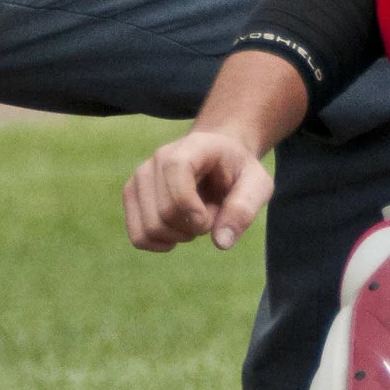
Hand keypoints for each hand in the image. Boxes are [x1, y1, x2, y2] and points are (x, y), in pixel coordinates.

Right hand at [123, 129, 276, 251]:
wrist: (218, 161)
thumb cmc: (239, 172)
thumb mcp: (257, 185)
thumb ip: (244, 209)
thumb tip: (221, 242)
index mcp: (193, 146)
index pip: (176, 171)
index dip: (190, 205)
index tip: (210, 219)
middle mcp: (159, 157)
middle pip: (165, 212)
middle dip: (194, 228)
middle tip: (212, 215)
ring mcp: (141, 176)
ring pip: (150, 228)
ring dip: (179, 236)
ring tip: (195, 219)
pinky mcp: (131, 194)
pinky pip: (138, 236)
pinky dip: (161, 243)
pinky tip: (179, 231)